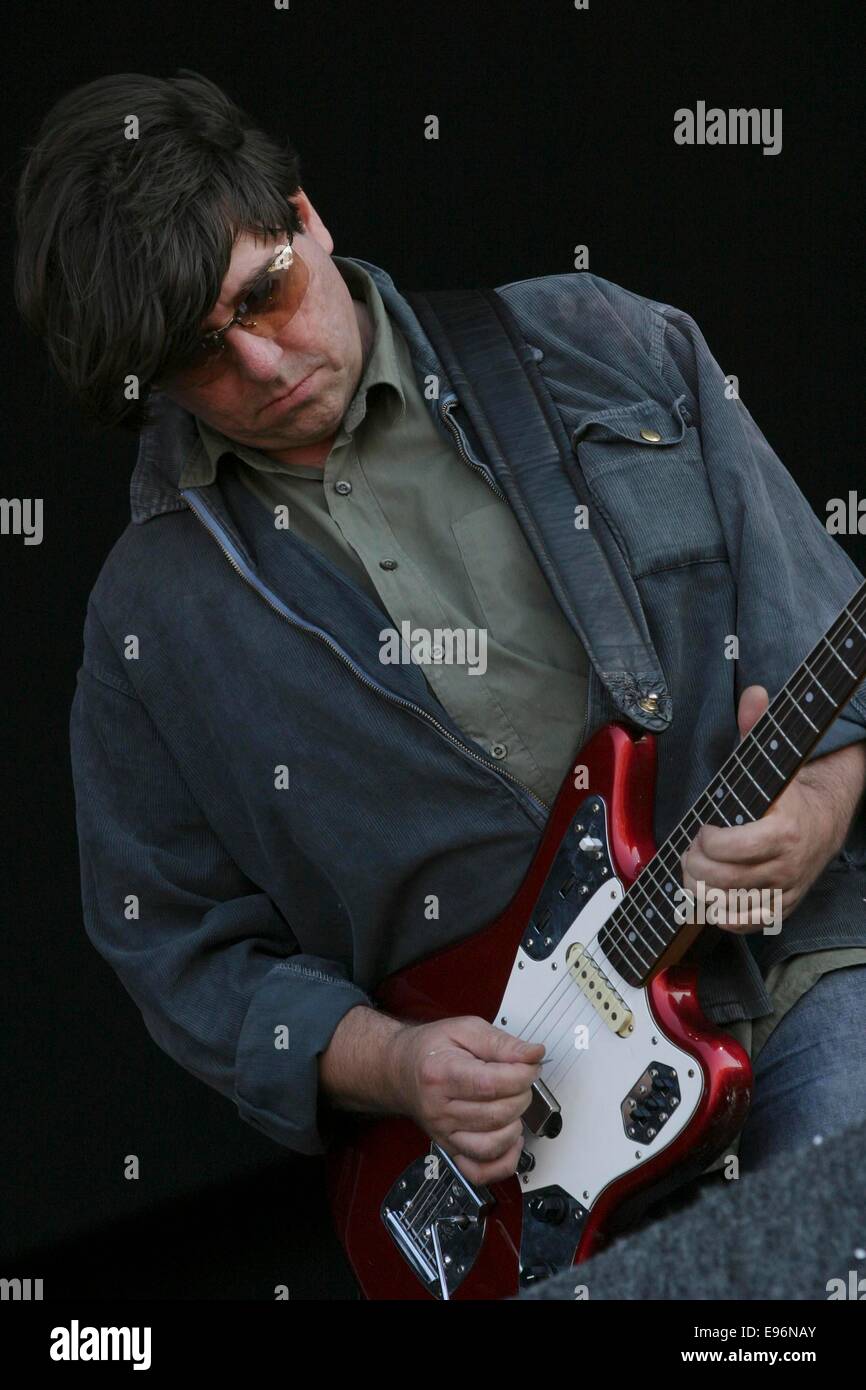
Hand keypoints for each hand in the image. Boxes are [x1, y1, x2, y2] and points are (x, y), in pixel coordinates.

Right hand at [390, 1016, 543, 1184]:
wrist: (402, 1070)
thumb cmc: (432, 1050)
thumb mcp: (465, 1030)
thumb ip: (501, 1042)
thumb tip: (533, 1054)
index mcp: (440, 1074)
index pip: (492, 1084)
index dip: (522, 1074)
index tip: (529, 1065)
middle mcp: (439, 1109)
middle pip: (497, 1114)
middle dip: (522, 1095)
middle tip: (520, 1080)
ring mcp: (444, 1133)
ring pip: (492, 1146)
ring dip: (515, 1125)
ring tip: (511, 1105)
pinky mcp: (451, 1149)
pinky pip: (480, 1172)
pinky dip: (503, 1162)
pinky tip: (509, 1139)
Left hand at [680, 684, 865, 931]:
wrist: (826, 817)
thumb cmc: (790, 788)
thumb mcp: (775, 757)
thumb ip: (759, 728)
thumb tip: (755, 693)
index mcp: (784, 830)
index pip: (733, 848)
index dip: (707, 841)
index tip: (702, 828)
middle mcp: (787, 865)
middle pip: (724, 879)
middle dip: (695, 866)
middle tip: (688, 853)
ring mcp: (785, 889)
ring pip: (731, 906)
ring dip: (702, 891)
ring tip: (692, 873)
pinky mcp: (782, 906)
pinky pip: (746, 923)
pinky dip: (722, 914)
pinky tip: (711, 896)